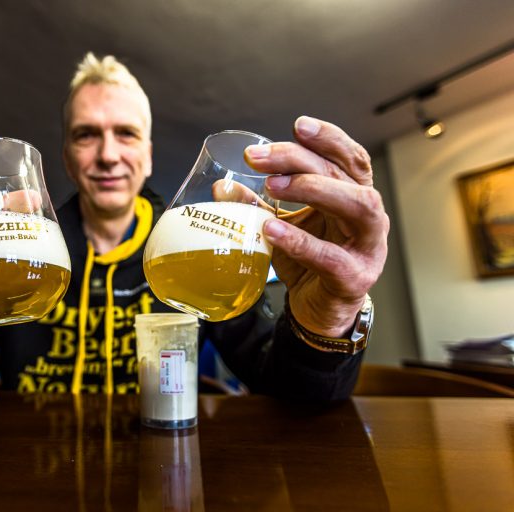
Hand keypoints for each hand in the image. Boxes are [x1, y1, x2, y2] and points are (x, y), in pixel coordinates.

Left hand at [243, 116, 388, 337]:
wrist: (318, 311)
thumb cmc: (307, 261)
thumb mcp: (280, 225)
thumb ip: (257, 204)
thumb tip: (222, 185)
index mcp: (353, 196)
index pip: (349, 158)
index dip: (329, 138)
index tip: (297, 125)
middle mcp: (368, 216)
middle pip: (344, 174)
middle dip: (300, 159)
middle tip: (259, 158)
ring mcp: (367, 247)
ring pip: (358, 205)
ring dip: (315, 189)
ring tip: (273, 186)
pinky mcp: (353, 278)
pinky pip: (331, 257)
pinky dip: (301, 241)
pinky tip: (271, 230)